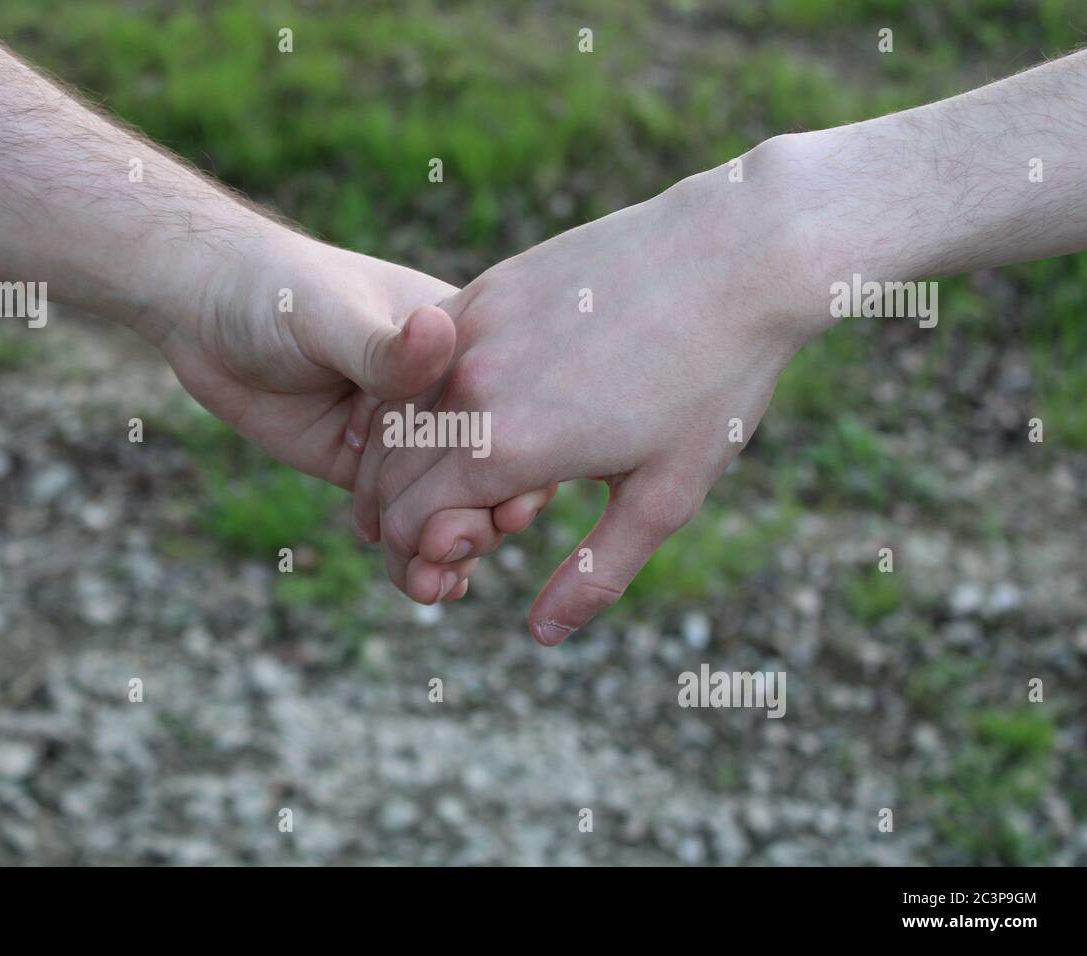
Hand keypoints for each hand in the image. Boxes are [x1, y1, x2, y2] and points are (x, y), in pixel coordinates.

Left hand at [158, 223, 554, 599]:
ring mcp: (406, 440)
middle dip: (480, 521)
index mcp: (459, 345)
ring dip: (450, 552)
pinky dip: (417, 557)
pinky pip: (403, 521)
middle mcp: (444, 397)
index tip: (512, 507)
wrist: (203, 311)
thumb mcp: (330, 313)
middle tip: (454, 553)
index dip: (519, 463)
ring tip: (433, 587)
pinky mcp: (366, 473)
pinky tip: (425, 588)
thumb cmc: (275, 290)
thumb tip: (437, 335)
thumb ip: (382, 344)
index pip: (509, 411)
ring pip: (448, 505)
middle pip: (487, 471)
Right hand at [353, 137, 831, 640]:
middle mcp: (471, 386)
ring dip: (393, 460)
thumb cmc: (713, 383)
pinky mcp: (488, 288)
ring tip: (424, 490)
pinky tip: (447, 418)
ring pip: (393, 410)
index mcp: (507, 447)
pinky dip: (416, 399)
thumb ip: (595, 573)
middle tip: (426, 540)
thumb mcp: (666, 496)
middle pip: (385, 470)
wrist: (739, 255)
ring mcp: (473, 328)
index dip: (410, 558)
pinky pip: (425, 358)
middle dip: (390, 517)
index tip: (438, 570)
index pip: (409, 521)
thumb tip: (543, 635)